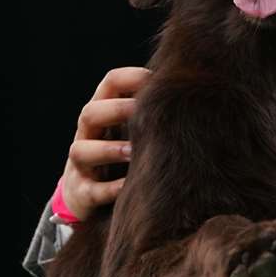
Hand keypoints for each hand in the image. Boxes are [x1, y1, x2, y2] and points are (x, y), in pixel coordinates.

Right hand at [60, 67, 149, 217]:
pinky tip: (128, 187)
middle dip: (116, 110)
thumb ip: (153, 113)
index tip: (157, 82)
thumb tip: (195, 96)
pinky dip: (109, 188)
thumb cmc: (122, 157)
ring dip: (108, 149)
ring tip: (132, 152)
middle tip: (143, 112)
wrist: (89, 198)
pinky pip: (90, 190)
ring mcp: (80, 165)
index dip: (131, 77)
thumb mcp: (134, 131)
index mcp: (103, 112)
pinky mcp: (80, 194)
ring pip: (81, 150)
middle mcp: (87, 135)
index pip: (110, 83)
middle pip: (90, 113)